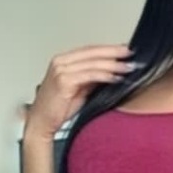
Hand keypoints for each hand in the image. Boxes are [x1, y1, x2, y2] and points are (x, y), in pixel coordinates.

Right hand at [25, 44, 142, 140]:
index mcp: (64, 60)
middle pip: (93, 53)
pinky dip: (105, 76)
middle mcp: (61, 62)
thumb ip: (93, 78)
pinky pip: (90, 75)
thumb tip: (113, 71)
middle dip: (115, 53)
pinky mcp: (63, 81)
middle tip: (131, 54)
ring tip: (128, 67)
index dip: (110, 49)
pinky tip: (116, 78)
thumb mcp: (80, 89)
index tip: (126, 50)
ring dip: (113, 64)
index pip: (91, 50)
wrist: (42, 123)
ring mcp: (61, 70)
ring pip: (93, 63)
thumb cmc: (59, 108)